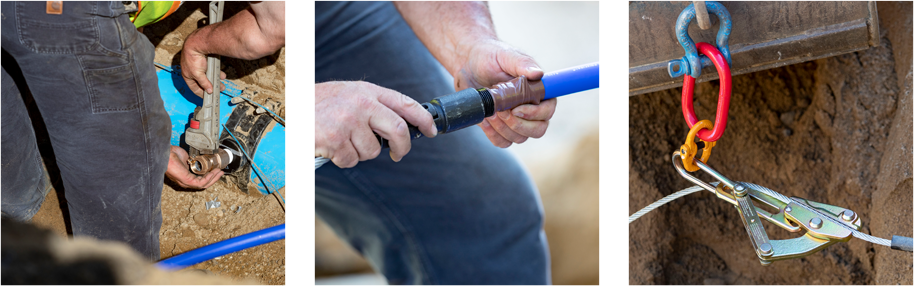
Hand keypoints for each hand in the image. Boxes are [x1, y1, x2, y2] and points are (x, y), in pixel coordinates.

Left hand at [165, 146, 223, 188]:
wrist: (165, 154)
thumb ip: (193, 160)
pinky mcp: (186, 181)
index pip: (200, 180)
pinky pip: (201, 183)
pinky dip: (209, 178)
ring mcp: (186, 182)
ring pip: (204, 185)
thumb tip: (200, 159)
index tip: (217, 170)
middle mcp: (186, 182)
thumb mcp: (186, 158)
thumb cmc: (171, 154)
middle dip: (214, 178)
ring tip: (219, 171)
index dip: (210, 176)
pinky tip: (213, 172)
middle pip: (204, 184)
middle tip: (221, 172)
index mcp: (186, 177)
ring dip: (213, 178)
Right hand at [179, 29, 226, 96]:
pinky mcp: (205, 60)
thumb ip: (204, 83)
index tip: (208, 98)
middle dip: (211, 87)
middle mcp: (192, 71)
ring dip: (216, 80)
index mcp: (187, 75)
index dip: (201, 94)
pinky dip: (217, 72)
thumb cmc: (193, 58)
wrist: (197, 43)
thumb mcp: (198, 74)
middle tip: (219, 91)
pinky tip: (222, 75)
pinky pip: (212, 69)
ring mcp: (199, 65)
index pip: (194, 88)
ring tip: (223, 84)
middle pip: (203, 82)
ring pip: (209, 75)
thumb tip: (209, 91)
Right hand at [315, 81, 436, 167]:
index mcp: (367, 91)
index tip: (432, 130)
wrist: (285, 110)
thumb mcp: (347, 96)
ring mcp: (349, 121)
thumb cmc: (317, 106)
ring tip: (341, 141)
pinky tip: (329, 146)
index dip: (423, 119)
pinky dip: (342, 159)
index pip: (405, 104)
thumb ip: (372, 107)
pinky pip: (351, 160)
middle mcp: (361, 103)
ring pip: (373, 151)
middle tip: (398, 155)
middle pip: (398, 130)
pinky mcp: (336, 139)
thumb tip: (400, 128)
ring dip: (360, 153)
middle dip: (403, 147)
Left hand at [453, 39, 556, 147]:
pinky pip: (503, 142)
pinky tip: (485, 119)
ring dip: (503, 128)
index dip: (536, 114)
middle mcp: (531, 108)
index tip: (516, 108)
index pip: (548, 110)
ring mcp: (516, 120)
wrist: (468, 64)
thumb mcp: (506, 56)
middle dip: (518, 125)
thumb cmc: (490, 56)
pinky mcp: (500, 127)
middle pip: (538, 130)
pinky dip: (493, 134)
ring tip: (490, 111)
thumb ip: (523, 64)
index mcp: (538, 91)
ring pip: (520, 138)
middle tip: (500, 111)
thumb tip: (539, 74)